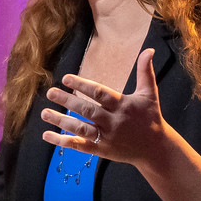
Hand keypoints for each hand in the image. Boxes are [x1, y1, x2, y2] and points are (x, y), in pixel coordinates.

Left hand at [41, 50, 172, 170]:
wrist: (156, 149)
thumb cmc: (150, 117)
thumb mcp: (150, 93)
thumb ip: (145, 71)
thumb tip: (149, 50)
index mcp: (123, 105)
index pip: (100, 93)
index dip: (83, 85)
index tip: (66, 78)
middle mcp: (113, 121)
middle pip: (87, 111)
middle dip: (68, 101)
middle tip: (50, 92)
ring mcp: (107, 137)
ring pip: (80, 129)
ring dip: (61, 121)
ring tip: (44, 113)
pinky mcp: (101, 150)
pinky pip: (79, 146)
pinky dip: (63, 141)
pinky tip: (47, 135)